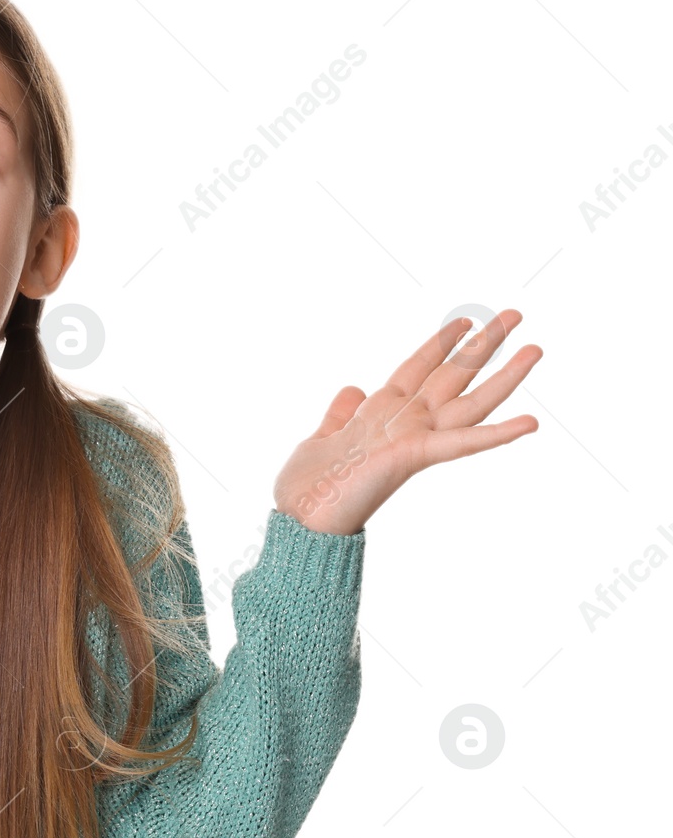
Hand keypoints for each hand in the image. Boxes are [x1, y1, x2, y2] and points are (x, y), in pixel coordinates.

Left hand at [272, 309, 541, 536]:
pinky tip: (530, 422)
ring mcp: (412, 438)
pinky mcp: (412, 456)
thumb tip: (353, 389)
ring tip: (536, 348)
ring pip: (468, 402)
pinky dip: (495, 434)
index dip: (439, 343)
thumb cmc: (308, 489)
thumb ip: (340, 414)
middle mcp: (404, 422)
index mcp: (380, 413)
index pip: (417, 368)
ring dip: (504, 377)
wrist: (300, 523)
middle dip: (484, 345)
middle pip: (452, 375)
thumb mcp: (320, 440)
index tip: (463, 321)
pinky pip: (459, 442)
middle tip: (516, 314)